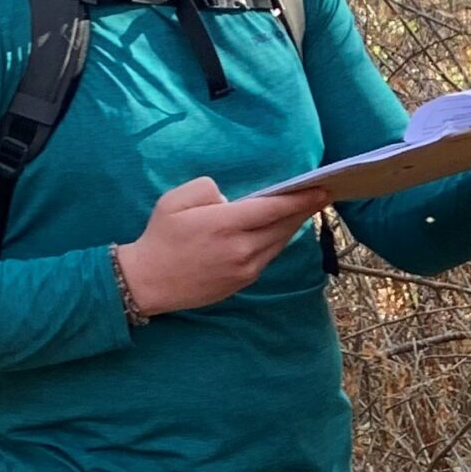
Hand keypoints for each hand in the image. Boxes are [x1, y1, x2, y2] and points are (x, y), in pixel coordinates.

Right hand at [115, 177, 324, 315]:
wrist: (149, 282)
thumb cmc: (160, 237)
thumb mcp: (175, 200)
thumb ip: (206, 189)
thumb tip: (232, 199)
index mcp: (224, 224)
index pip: (273, 208)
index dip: (300, 199)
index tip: (321, 189)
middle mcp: (241, 248)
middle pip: (284, 226)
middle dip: (304, 209)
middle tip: (321, 195)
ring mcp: (245, 268)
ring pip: (279, 242)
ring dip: (293, 225)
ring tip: (305, 209)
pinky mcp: (244, 281)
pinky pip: (268, 256)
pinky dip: (277, 241)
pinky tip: (281, 230)